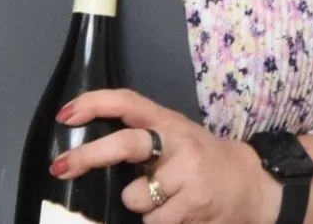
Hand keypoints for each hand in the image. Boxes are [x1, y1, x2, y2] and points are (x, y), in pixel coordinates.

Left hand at [51, 89, 281, 222]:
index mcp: (166, 120)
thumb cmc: (201, 158)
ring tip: (162, 201)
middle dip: (88, 157)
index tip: (64, 115)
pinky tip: (176, 215)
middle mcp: (176, 141)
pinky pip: (155, 221)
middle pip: (126, 144)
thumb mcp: (173, 137)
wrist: (253, 183)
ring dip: (139, 205)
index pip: (126, 101)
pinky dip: (158, 222)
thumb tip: (86, 154)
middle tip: (59, 167)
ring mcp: (188, 174)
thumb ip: (140, 139)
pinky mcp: (195, 205)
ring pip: (136, 196)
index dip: (93, 103)